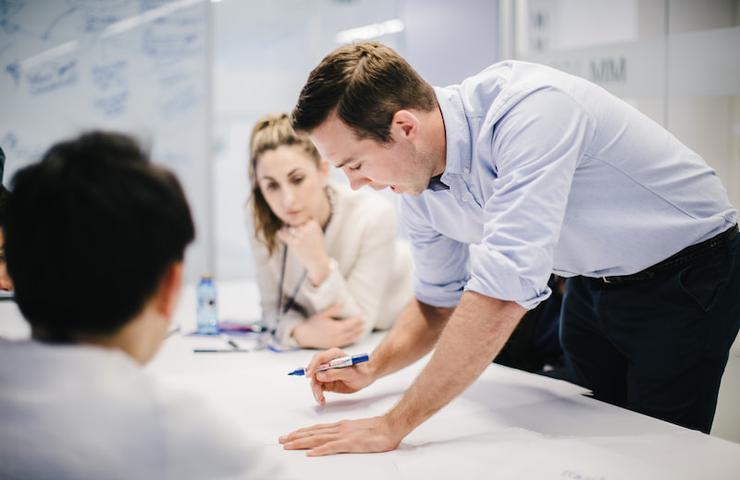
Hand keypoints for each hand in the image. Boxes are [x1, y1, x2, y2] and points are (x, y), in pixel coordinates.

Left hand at [277, 220, 330, 285]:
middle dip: (293, 227)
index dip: (298, 222)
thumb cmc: (316, 246)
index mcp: (313, 224)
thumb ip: (308, 223)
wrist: (318, 260)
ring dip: (286, 230)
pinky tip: (279, 233)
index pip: (300, 218)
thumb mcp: (316, 231)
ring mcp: (301, 236)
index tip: (299, 228)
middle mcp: (308, 229)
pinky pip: (284, 235)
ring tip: (287, 234)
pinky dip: (280, 234)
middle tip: (294, 233)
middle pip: (294, 222)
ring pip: (288, 228)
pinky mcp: (295, 243)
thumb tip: (292, 217)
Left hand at [278, 416, 402, 455]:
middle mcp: (339, 429)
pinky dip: (319, 450)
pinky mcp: (350, 444)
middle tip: (282, 440)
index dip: (302, 432)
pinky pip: (332, 447)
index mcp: (341, 426)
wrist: (390, 426)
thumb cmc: (377, 429)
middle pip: (313, 433)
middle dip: (296, 437)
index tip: (290, 435)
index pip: (317, 428)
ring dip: (301, 442)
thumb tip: (336, 439)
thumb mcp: (357, 429)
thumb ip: (346, 433)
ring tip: (288, 445)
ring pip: (318, 439)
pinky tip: (310, 453)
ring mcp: (344, 436)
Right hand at [291, 304, 364, 349]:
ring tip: (362, 329)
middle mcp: (338, 336)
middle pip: (353, 331)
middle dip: (359, 326)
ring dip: (357, 333)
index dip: (357, 320)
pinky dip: (352, 339)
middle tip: (364, 322)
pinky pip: (346, 343)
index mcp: (337, 327)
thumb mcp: (323, 314)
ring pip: (351, 338)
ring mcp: (336, 342)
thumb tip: (342, 303)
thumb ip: (333, 309)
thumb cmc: (312, 324)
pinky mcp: (333, 345)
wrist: (304, 336)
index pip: (351, 324)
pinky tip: (354, 337)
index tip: (362, 316)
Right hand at [304, 347, 375, 404]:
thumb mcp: (350, 373)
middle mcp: (327, 362)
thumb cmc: (361, 372)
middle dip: (314, 383)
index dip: (312, 366)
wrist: (365, 377)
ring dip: (316, 391)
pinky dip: (318, 394)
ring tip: (321, 401)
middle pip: (314, 371)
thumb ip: (335, 373)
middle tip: (319, 395)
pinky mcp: (326, 381)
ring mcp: (326, 372)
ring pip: (315, 381)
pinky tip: (322, 401)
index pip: (319, 358)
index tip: (309, 375)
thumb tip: (319, 376)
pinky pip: (318, 387)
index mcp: (334, 355)